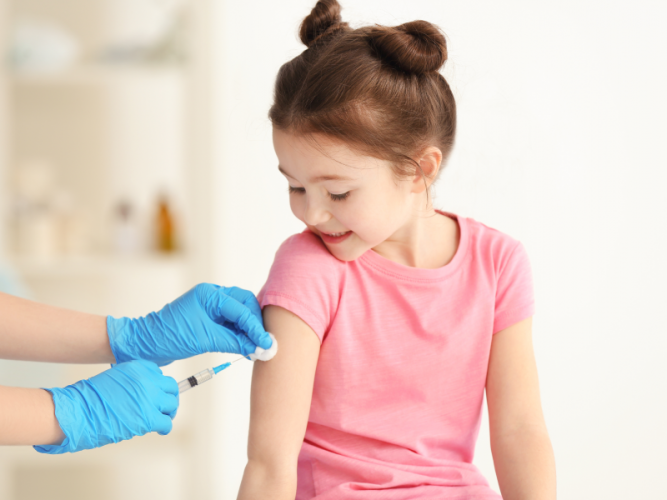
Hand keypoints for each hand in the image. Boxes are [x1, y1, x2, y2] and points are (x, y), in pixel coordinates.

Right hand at [34, 360, 177, 453]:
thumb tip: (146, 391)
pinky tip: (159, 430)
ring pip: (172, 404)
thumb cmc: (90, 399)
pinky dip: (164, 428)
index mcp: (138, 368)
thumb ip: (132, 380)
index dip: (157, 386)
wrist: (78, 412)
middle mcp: (147, 380)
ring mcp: (149, 399)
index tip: (156, 393)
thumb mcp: (114, 378)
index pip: (159, 374)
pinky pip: (166, 423)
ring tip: (161, 418)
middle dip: (169, 397)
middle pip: (171, 387)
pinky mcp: (148, 418)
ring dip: (168, 412)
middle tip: (164, 407)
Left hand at [107, 283, 271, 364]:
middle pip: (245, 305)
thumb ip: (234, 341)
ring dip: (248, 330)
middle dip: (255, 323)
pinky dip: (239, 334)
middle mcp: (212, 295)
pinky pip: (230, 323)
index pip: (242, 309)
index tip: (267, 343)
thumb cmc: (169, 337)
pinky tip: (245, 347)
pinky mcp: (208, 318)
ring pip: (239, 314)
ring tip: (256, 348)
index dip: (256, 327)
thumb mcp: (205, 339)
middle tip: (263, 342)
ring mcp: (210, 306)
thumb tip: (257, 348)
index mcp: (210, 294)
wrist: (145, 344)